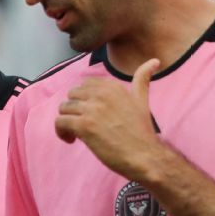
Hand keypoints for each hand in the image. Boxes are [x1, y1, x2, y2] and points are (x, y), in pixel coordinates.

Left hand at [55, 58, 164, 181]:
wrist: (144, 155)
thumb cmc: (142, 131)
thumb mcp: (142, 100)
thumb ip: (142, 80)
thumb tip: (154, 60)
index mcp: (112, 86)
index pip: (84, 85)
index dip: (84, 100)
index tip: (91, 113)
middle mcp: (101, 94)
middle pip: (71, 95)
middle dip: (74, 110)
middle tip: (82, 125)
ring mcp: (91, 109)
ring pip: (63, 109)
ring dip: (66, 122)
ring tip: (76, 134)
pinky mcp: (83, 126)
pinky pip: (60, 122)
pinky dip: (61, 132)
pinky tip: (72, 140)